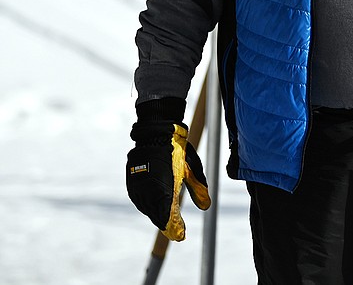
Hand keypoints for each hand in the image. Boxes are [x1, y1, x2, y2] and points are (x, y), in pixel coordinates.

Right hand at [125, 98, 210, 241]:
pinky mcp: (132, 181)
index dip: (174, 225)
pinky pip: (139, 199)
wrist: (156, 131)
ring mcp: (137, 184)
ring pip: (146, 207)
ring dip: (156, 215)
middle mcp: (148, 187)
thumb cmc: (178, 150)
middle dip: (166, 223)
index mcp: (165, 184)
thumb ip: (198, 188)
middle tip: (177, 231)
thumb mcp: (191, 168)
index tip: (181, 236)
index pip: (168, 212)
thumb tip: (206, 206)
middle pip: (156, 213)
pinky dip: (148, 206)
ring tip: (167, 222)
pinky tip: (155, 209)